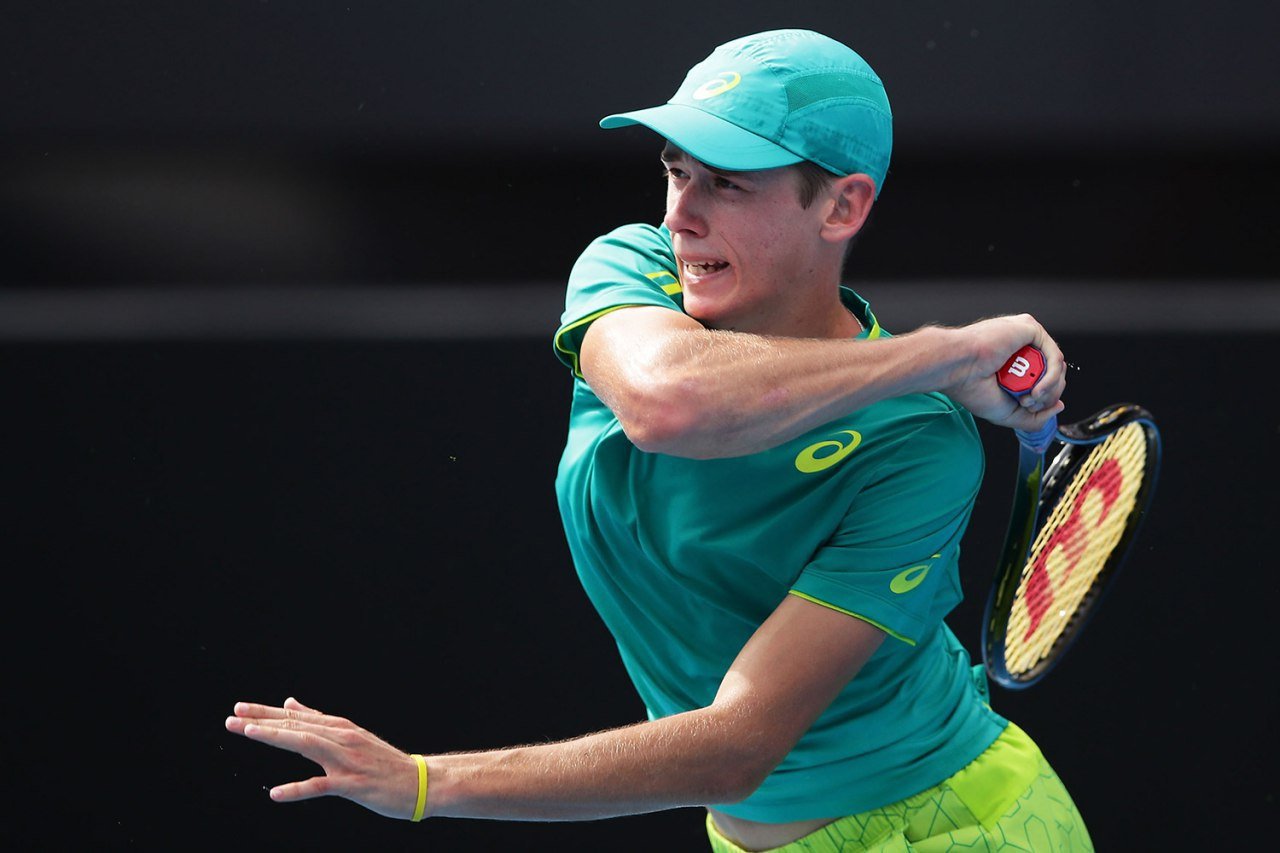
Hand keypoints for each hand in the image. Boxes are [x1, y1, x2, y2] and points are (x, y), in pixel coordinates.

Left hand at [225, 697, 421, 818]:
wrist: (419, 781)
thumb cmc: (382, 762)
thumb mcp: (350, 735)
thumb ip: (318, 721)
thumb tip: (289, 703)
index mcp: (339, 727)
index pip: (296, 717)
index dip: (266, 713)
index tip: (238, 709)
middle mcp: (341, 738)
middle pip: (297, 726)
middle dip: (262, 721)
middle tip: (232, 719)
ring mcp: (347, 760)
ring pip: (307, 744)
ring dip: (278, 737)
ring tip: (250, 733)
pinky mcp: (353, 784)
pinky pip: (322, 786)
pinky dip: (298, 789)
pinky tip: (275, 794)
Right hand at [942, 314, 1065, 429]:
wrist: (956, 369)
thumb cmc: (971, 387)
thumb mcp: (1007, 413)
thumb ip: (1034, 418)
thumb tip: (1059, 406)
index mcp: (1013, 362)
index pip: (1042, 380)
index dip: (1042, 398)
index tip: (1026, 407)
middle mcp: (1020, 347)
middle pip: (1053, 373)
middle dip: (1047, 396)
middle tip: (1027, 403)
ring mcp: (1025, 337)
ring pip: (1056, 366)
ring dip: (1048, 389)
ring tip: (1029, 398)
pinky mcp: (1030, 329)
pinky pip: (1054, 356)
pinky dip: (1051, 377)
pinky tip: (1037, 389)